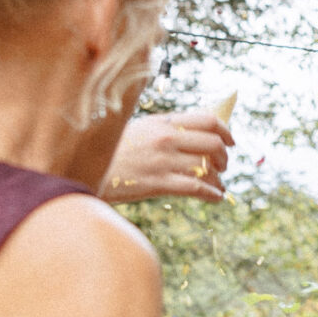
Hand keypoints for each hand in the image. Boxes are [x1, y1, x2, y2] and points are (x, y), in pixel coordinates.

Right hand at [102, 108, 234, 203]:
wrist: (87, 170)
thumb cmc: (114, 151)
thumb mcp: (140, 129)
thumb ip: (166, 129)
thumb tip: (196, 133)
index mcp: (163, 122)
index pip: (208, 119)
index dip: (226, 131)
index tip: (230, 142)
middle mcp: (167, 138)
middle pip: (214, 143)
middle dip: (224, 157)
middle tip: (223, 165)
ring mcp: (164, 161)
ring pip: (208, 168)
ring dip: (219, 178)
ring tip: (218, 184)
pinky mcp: (159, 183)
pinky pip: (198, 188)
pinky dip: (213, 193)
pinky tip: (216, 196)